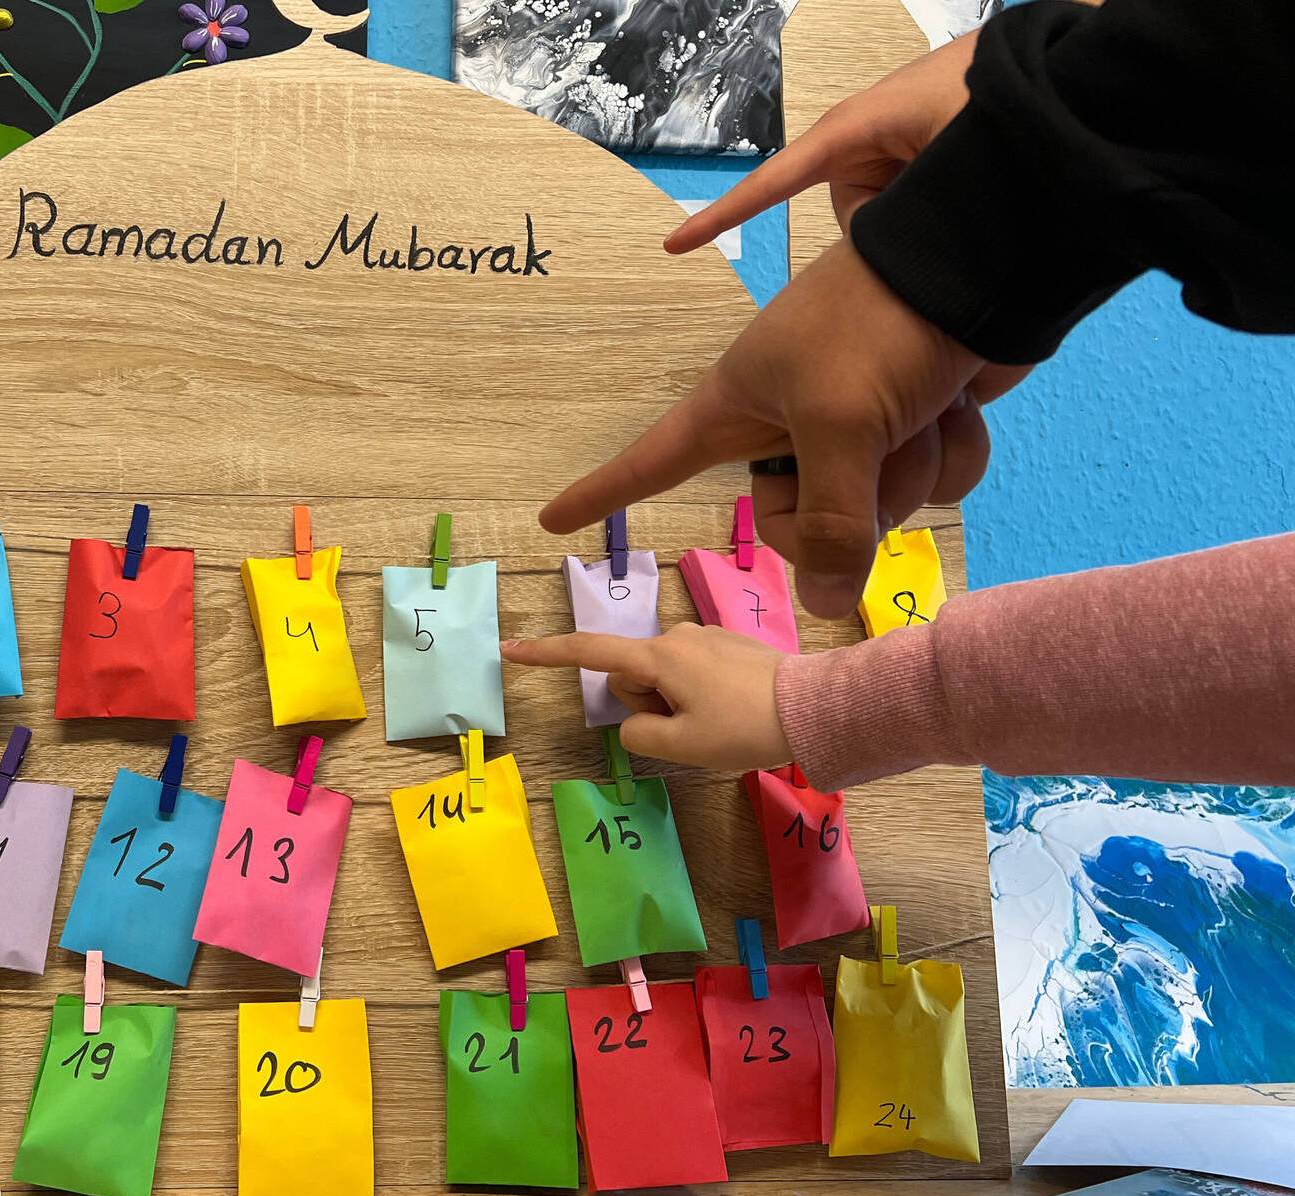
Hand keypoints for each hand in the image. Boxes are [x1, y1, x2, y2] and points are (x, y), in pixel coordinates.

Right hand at [502, 625, 791, 770]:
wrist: (812, 709)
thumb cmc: (743, 728)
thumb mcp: (681, 746)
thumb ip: (639, 733)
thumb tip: (639, 720)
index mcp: (658, 657)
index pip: (588, 653)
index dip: (546, 655)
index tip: (511, 651)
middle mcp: (675, 636)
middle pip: (631, 675)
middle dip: (646, 703)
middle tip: (689, 729)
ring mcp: (702, 637)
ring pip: (662, 677)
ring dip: (674, 702)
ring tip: (718, 721)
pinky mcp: (726, 644)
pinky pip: (690, 672)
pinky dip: (697, 694)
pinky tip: (732, 708)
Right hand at [543, 238, 999, 617]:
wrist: (977, 257)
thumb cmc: (878, 323)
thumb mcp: (841, 426)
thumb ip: (829, 526)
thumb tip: (818, 604)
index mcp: (739, 405)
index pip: (651, 460)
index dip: (602, 492)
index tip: (551, 518)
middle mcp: (789, 419)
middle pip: (793, 518)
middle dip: (849, 499)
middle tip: (870, 449)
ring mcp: (854, 422)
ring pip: (877, 504)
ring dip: (916, 465)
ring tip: (926, 405)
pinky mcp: (915, 420)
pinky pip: (932, 479)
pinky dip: (954, 449)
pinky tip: (960, 404)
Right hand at [665, 32, 978, 252]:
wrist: (1056, 75)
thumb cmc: (998, 92)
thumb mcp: (943, 158)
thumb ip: (898, 215)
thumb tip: (874, 254)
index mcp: (853, 129)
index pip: (772, 181)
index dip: (722, 216)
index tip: (675, 245)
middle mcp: (863, 145)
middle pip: (851, 219)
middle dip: (891, 232)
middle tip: (949, 209)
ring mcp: (889, 156)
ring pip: (881, 224)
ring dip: (923, 221)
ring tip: (971, 190)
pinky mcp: (913, 167)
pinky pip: (907, 214)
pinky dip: (938, 215)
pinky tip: (973, 197)